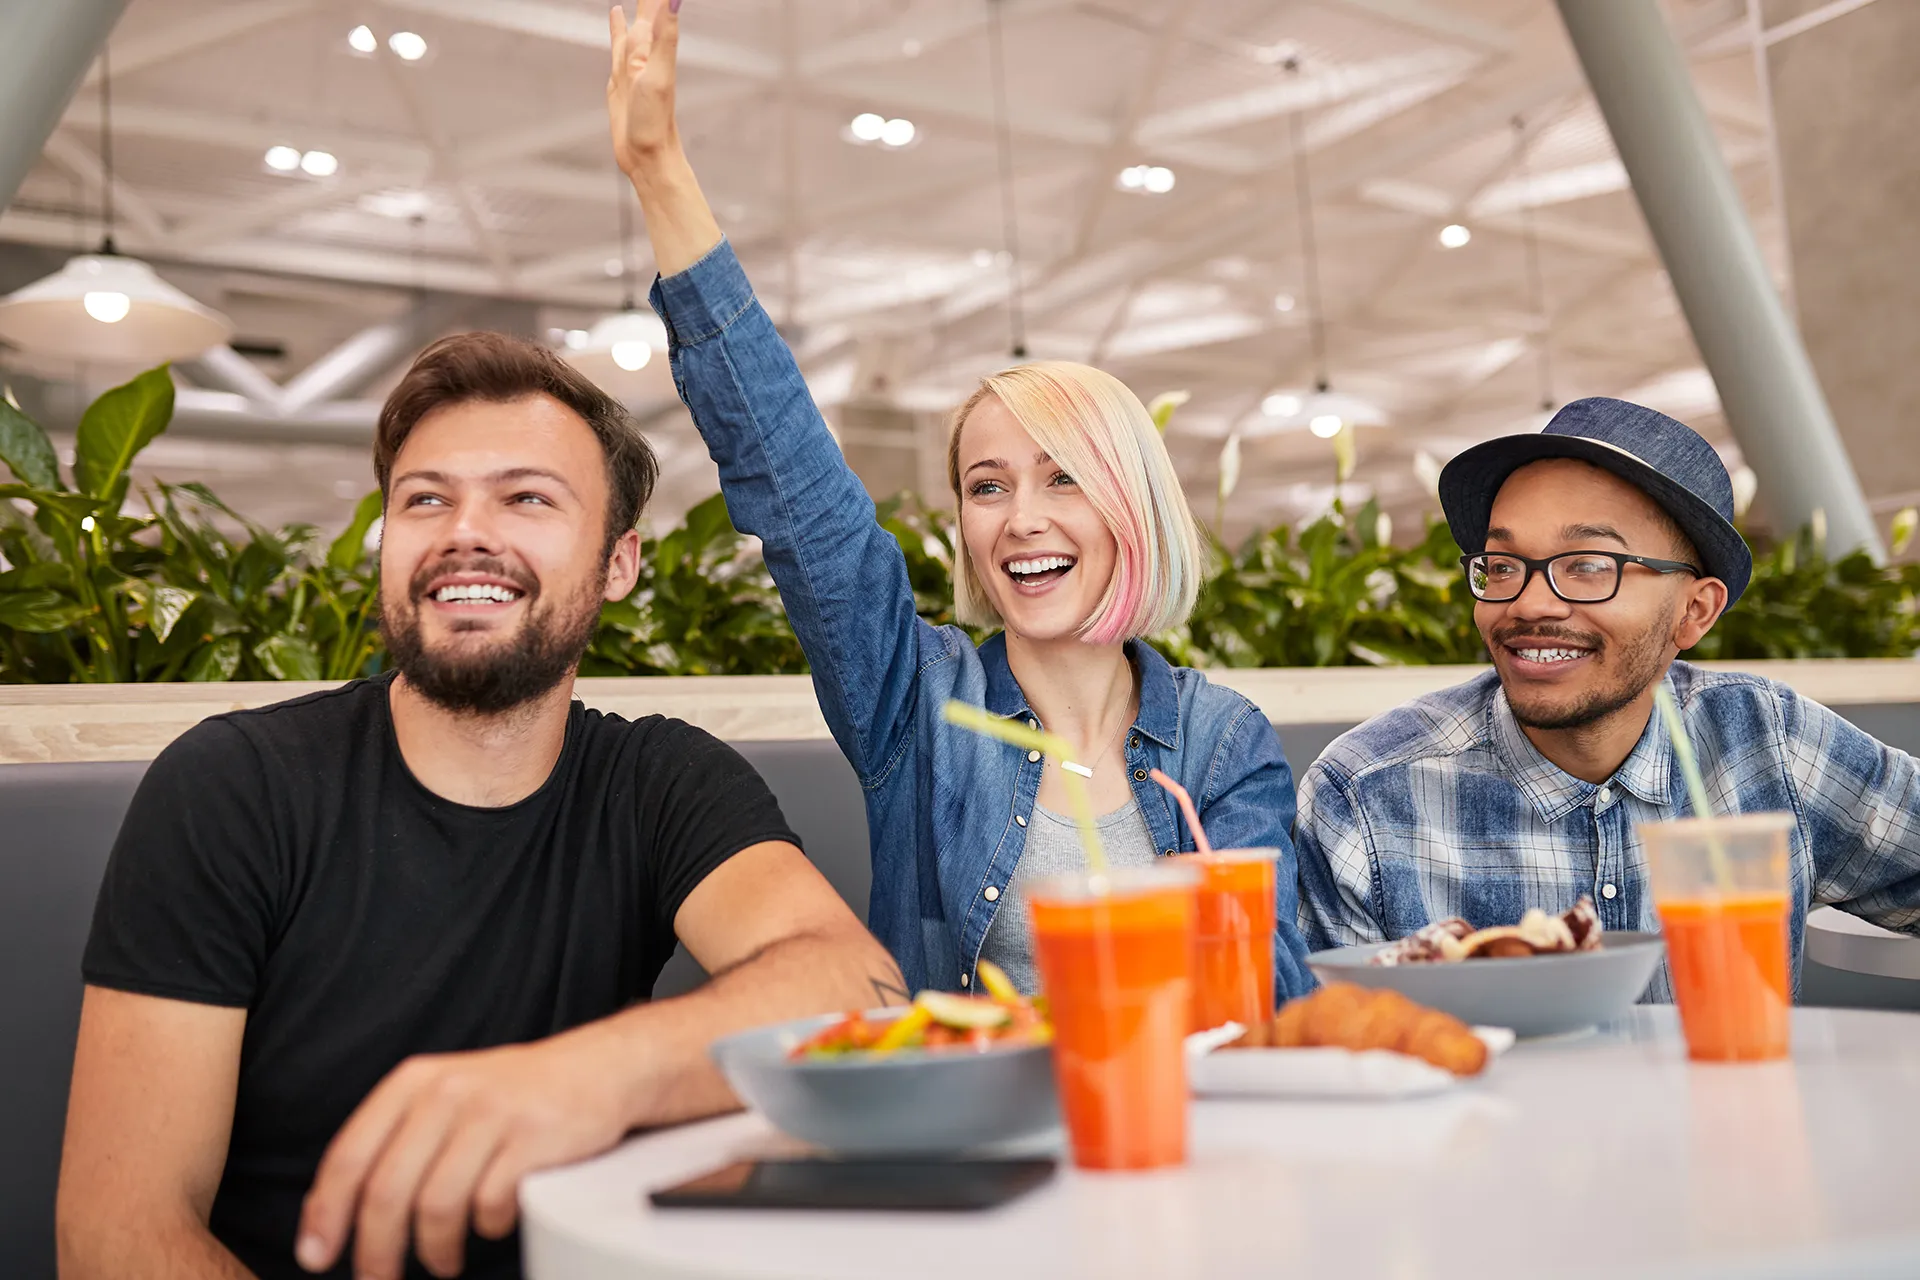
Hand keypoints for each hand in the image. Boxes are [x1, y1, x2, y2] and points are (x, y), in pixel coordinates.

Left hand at [295, 1032, 632, 1278]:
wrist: (598, 1068)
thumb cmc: (512, 1095)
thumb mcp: (443, 1096)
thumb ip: (392, 1141)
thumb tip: (331, 1214)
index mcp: (412, 1083)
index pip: (349, 1156)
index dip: (326, 1215)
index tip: (317, 1256)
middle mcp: (447, 1093)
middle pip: (388, 1191)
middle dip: (376, 1252)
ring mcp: (492, 1113)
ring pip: (437, 1207)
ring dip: (435, 1250)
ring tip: (443, 1261)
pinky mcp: (533, 1138)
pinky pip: (490, 1206)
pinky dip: (488, 1227)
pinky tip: (493, 1221)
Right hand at [607, 0, 680, 174]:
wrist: (648, 158)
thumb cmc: (655, 123)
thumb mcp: (659, 76)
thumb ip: (665, 38)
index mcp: (652, 43)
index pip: (655, 1)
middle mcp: (644, 47)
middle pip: (646, 3)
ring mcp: (632, 60)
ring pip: (632, 17)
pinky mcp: (620, 75)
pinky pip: (617, 40)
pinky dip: (617, 24)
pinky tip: (616, 13)